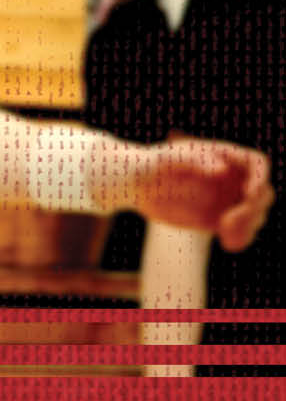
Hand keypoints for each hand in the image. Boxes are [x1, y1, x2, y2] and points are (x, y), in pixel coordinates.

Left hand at [117, 137, 272, 251]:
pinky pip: (240, 231)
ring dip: (249, 225)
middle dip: (254, 207)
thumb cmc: (151, 164)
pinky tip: (227, 243)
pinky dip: (241, 239)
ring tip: (224, 230)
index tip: (249, 193)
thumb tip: (222, 170)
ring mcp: (226, 200)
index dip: (260, 178)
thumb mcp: (170, 159)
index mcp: (225, 157)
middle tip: (228, 220)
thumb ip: (195, 160)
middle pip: (263, 192)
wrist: (136, 185)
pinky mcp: (217, 220)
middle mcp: (231, 179)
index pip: (257, 164)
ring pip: (255, 214)